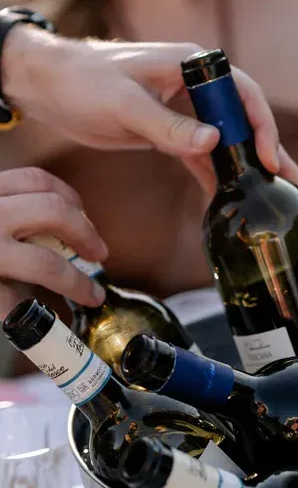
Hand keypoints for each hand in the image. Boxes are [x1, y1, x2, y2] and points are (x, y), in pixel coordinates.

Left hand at [0, 168, 107, 318]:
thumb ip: (4, 300)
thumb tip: (40, 312)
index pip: (46, 266)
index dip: (77, 284)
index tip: (93, 296)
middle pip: (53, 213)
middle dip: (83, 235)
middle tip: (97, 255)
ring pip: (41, 184)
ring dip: (71, 203)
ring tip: (84, 223)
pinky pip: (24, 175)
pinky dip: (48, 187)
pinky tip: (57, 202)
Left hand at [2, 28, 297, 194]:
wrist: (49, 86)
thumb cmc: (84, 82)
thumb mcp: (125, 105)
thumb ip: (168, 126)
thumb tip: (213, 144)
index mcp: (190, 67)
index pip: (242, 94)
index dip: (261, 126)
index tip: (268, 160)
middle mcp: (194, 88)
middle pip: (244, 123)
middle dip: (271, 156)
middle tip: (296, 189)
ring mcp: (185, 112)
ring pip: (228, 145)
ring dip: (249, 173)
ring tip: (276, 201)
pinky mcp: (170, 133)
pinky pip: (203, 158)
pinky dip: (217, 179)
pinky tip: (232, 203)